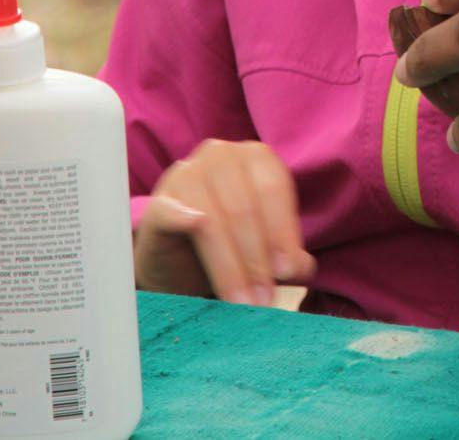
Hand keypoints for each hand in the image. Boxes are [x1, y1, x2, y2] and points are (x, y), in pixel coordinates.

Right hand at [134, 138, 316, 304]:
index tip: (289, 272)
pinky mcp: (157, 202)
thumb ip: (288, 255)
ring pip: (212, 219)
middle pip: (245, 209)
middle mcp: (221, 156)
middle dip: (257, 259)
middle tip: (264, 299)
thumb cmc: (231, 243)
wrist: (177, 258)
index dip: (283, 233)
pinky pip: (170, 211)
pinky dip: (182, 218)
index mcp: (256, 157)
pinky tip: (194, 229)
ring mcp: (185, 175)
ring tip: (242, 301)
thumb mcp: (265, 246)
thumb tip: (301, 268)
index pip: (274, 191)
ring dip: (229, 266)